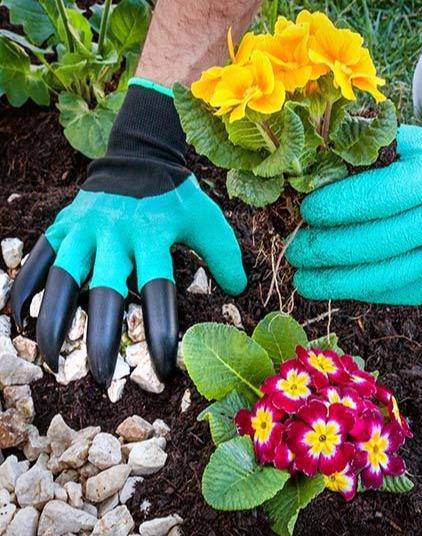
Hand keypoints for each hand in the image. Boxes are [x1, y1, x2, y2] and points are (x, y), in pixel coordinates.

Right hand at [11, 82, 245, 385]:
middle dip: (102, 338)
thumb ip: (224, 254)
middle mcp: (114, 234)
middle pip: (105, 293)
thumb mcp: (208, 220)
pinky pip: (38, 259)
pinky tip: (19, 321)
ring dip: (55, 321)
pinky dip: (26, 289)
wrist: (139, 156)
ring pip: (62, 279)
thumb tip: (238, 290)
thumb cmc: (177, 196)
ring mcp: (83, 229)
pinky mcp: (63, 224)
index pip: (157, 291)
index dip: (160, 332)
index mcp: (152, 236)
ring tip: (52, 359)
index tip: (163, 368)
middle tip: (104, 377)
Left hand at [286, 124, 421, 304]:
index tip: (307, 211)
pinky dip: (355, 292)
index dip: (340, 206)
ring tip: (301, 278)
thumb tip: (306, 173)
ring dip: (336, 282)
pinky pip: (392, 292)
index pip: (384, 195)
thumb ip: (360, 152)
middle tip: (295, 250)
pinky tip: (328, 285)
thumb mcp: (399, 144)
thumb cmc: (417, 167)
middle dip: (329, 249)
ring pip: (385, 276)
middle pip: (380, 241)